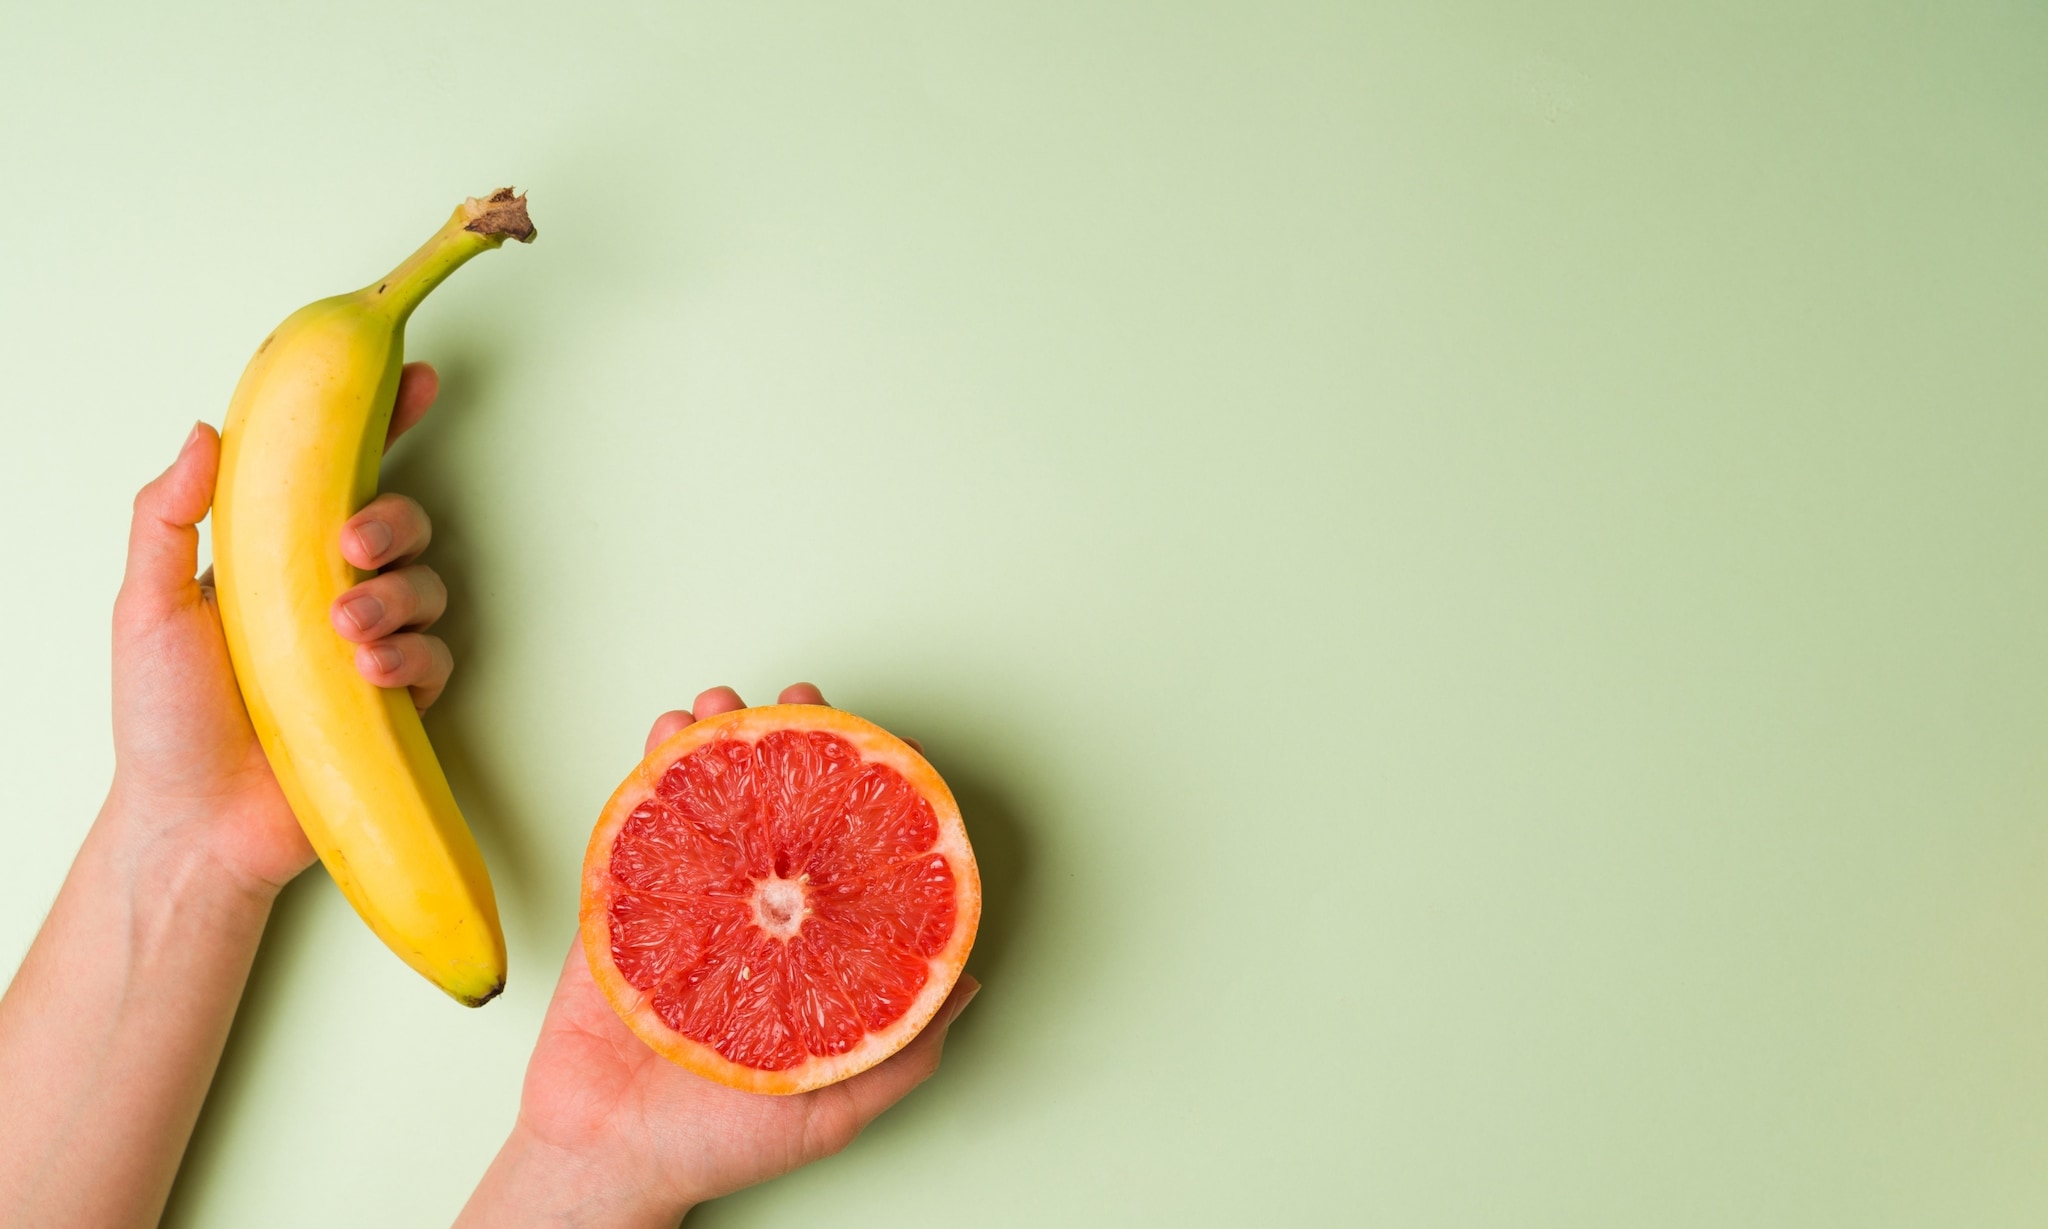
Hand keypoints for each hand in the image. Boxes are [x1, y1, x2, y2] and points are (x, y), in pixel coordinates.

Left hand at [110, 362, 455, 893]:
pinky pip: (436, 655)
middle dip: (392, 521)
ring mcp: (368, 644)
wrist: (192, 822)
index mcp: (273, 557)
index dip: (378, 425)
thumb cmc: (163, 719)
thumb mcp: (144, 605)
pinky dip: (411, 655)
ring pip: (426, 584)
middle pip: (399, 521)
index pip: (334, 475)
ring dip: (394, 597)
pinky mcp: (399, 699)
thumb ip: (167, 516)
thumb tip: (204, 430)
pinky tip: (370, 673)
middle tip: (351, 547)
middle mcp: (329, 591)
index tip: (409, 380)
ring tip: (343, 631)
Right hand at [458, 684, 978, 1226]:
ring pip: (708, 801)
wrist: (607, 1162)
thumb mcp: (837, 1105)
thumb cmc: (720, 1144)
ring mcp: (686, 903)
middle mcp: (751, 914)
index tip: (882, 745)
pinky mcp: (621, 907)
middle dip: (789, 742)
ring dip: (715, 738)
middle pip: (776, 808)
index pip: (843, 853)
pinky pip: (638, 828)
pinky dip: (649, 773)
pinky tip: (665, 736)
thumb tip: (969, 980)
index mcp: (803, 948)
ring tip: (724, 701)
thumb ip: (902, 1046)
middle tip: (801, 700)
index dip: (864, 794)